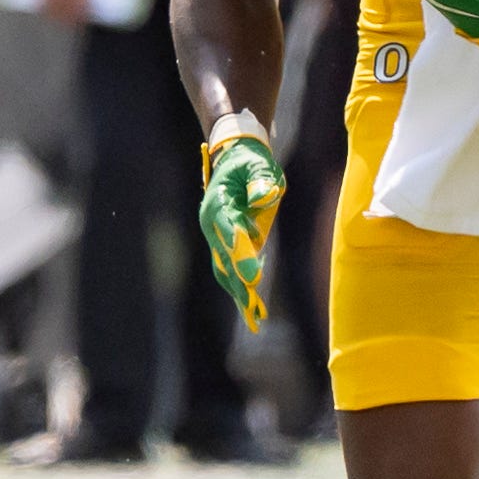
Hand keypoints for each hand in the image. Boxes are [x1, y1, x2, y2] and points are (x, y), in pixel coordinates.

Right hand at [199, 134, 283, 331]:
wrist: (236, 158)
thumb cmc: (250, 161)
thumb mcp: (259, 164)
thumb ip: (262, 179)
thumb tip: (265, 196)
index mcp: (218, 202)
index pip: (228, 230)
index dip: (240, 253)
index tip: (253, 276)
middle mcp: (213, 224)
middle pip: (224, 259)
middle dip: (239, 284)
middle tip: (254, 309)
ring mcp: (218, 236)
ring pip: (225, 271)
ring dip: (239, 295)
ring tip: (255, 320)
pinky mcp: (228, 244)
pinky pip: (232, 271)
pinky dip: (241, 290)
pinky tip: (255, 311)